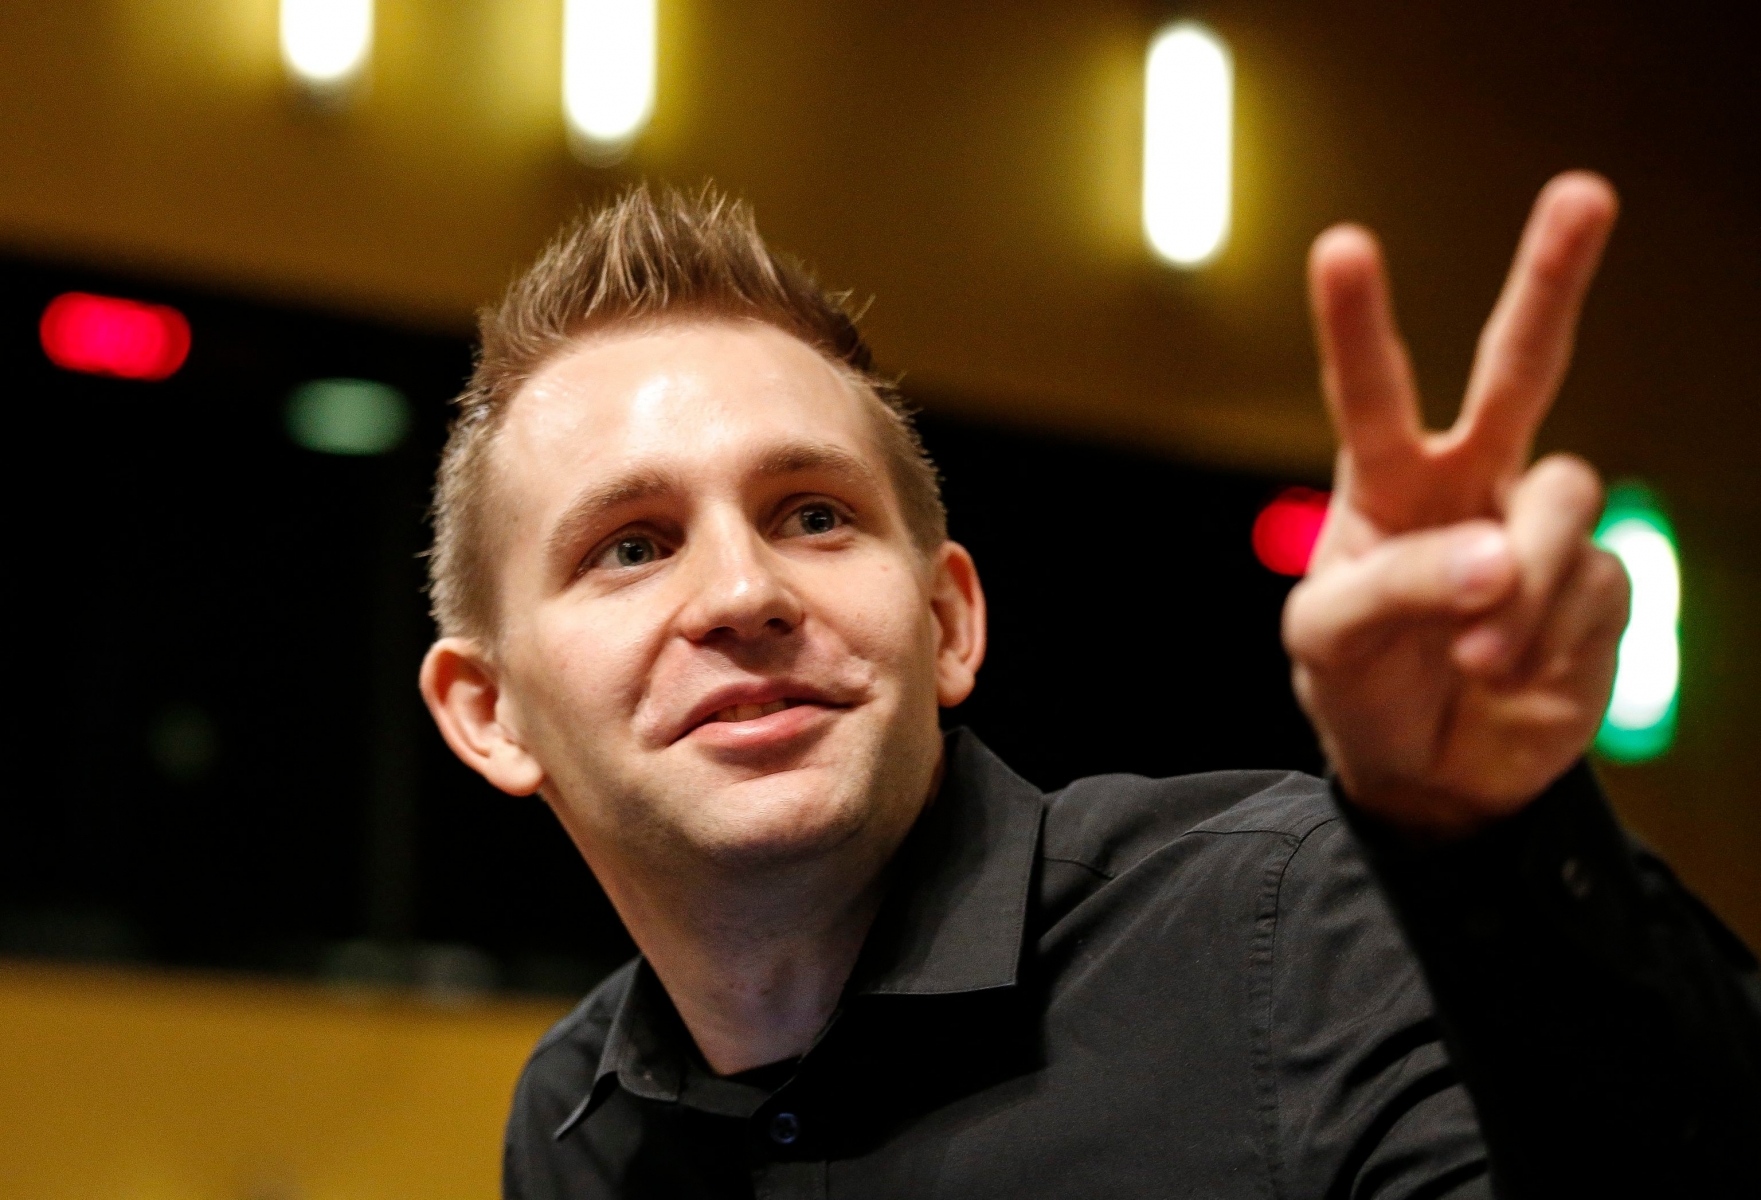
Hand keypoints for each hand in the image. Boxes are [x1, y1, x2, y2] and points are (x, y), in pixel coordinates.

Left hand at [1285, 172, 1630, 839]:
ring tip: (1478, 656)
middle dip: (1551, 281)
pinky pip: (1589, 584)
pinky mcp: (1595, 584)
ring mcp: (1535, 529)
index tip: (1342, 247)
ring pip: (1562, 494)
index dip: (1356, 322)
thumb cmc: (1361, 687)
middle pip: (1518, 368)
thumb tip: (1494, 559)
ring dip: (1520, 575)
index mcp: (1385, 483)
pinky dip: (1547, 638)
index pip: (1370, 391)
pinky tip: (1511, 675)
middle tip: (1583, 194)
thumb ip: (1395, 588)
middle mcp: (1468, 485)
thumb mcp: (1329, 643)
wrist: (1431, 776)